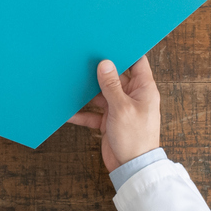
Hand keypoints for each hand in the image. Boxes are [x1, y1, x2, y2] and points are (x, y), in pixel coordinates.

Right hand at [68, 56, 161, 171]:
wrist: (131, 169)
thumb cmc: (135, 139)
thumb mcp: (121, 108)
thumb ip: (111, 85)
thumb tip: (104, 63)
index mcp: (143, 89)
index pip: (137, 62)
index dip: (126, 51)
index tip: (111, 41)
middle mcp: (132, 97)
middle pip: (115, 77)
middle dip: (100, 70)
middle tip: (84, 58)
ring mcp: (120, 109)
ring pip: (101, 94)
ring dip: (88, 91)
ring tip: (71, 81)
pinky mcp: (109, 121)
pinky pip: (93, 112)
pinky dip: (82, 112)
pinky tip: (68, 110)